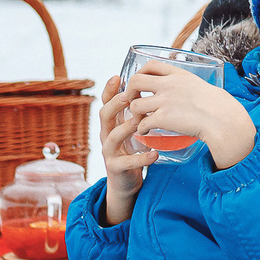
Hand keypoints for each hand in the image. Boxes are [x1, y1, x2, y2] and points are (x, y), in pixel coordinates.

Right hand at [97, 75, 154, 223]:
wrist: (125, 183)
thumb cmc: (131, 151)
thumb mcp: (131, 130)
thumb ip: (136, 113)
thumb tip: (153, 89)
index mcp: (111, 124)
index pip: (106, 103)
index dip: (109, 90)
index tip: (117, 76)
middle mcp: (106, 135)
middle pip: (104, 116)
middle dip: (114, 105)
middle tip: (127, 97)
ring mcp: (109, 152)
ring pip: (113, 137)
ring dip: (127, 128)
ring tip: (140, 123)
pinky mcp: (116, 168)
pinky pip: (127, 162)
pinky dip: (141, 158)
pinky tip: (154, 154)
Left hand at [122, 64, 255, 174]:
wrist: (220, 118)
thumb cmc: (215, 105)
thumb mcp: (198, 85)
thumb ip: (183, 84)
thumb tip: (178, 88)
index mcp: (177, 75)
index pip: (151, 65)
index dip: (140, 73)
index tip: (140, 84)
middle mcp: (168, 85)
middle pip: (135, 81)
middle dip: (129, 92)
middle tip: (132, 100)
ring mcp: (165, 101)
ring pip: (135, 104)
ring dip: (134, 114)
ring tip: (140, 120)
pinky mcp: (163, 118)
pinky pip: (143, 123)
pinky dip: (141, 129)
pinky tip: (146, 131)